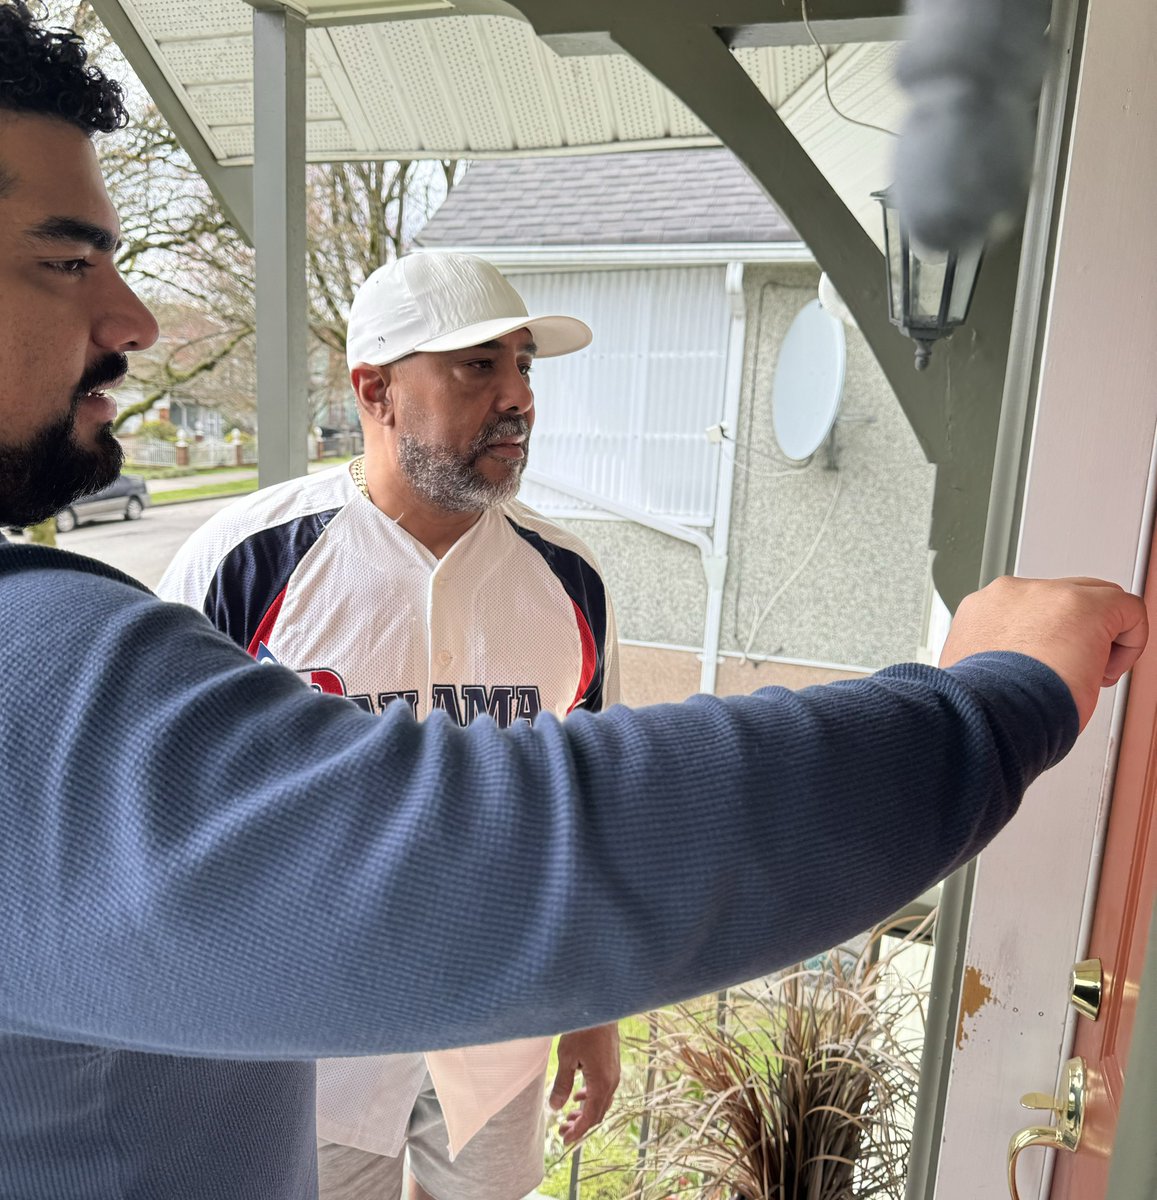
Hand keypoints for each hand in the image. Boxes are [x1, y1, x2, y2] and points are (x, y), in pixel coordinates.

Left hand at [549, 1023, 620, 1145]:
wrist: (601, 1007)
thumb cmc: (582, 1030)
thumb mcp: (566, 1058)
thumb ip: (562, 1085)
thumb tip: (555, 1108)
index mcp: (601, 1084)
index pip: (590, 1118)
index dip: (577, 1131)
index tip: (565, 1140)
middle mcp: (612, 1082)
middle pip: (598, 1113)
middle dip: (581, 1124)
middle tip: (562, 1130)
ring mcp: (614, 1073)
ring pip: (601, 1101)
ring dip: (586, 1111)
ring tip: (569, 1114)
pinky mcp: (612, 1064)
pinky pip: (604, 1089)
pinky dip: (591, 1097)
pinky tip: (579, 1094)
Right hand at [939, 576, 1147, 729]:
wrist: (990, 712)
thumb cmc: (984, 706)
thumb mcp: (978, 675)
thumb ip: (997, 658)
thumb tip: (1018, 670)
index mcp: (982, 611)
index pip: (1026, 610)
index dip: (1046, 639)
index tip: (1047, 667)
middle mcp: (1010, 594)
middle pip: (1062, 597)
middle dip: (1074, 631)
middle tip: (1072, 670)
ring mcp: (1048, 593)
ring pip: (1096, 598)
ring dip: (1098, 636)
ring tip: (1086, 676)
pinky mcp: (1087, 605)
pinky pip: (1130, 610)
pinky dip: (1130, 642)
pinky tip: (1106, 672)